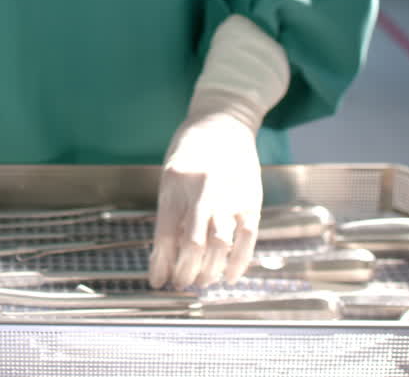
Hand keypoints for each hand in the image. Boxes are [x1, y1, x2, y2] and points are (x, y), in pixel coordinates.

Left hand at [148, 110, 262, 289]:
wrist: (223, 122)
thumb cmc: (191, 149)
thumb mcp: (171, 174)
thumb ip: (171, 209)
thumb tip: (167, 252)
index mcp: (174, 184)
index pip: (165, 234)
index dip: (161, 263)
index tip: (157, 282)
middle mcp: (202, 191)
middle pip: (192, 244)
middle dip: (185, 272)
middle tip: (181, 285)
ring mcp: (229, 196)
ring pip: (219, 245)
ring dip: (209, 270)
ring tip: (202, 282)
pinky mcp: (251, 200)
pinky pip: (247, 238)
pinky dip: (239, 262)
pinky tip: (229, 275)